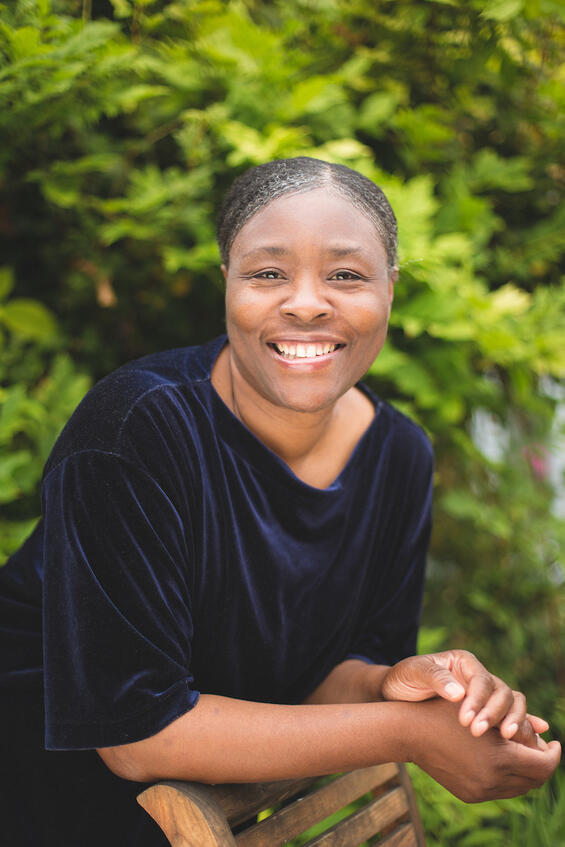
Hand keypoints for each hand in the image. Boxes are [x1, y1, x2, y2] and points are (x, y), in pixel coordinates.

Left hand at [381, 650, 548, 747]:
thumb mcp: (413, 672)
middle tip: (479, 731)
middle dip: (495, 713)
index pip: (482, 681)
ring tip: (506, 738)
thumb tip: (459, 694)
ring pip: (511, 703)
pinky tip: (535, 735)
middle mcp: (479, 677)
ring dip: (512, 720)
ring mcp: (486, 695)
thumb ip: (435, 679)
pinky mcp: (486, 713)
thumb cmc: (404, 679)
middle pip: (502, 692)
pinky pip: (509, 716)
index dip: (478, 701)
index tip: (466, 721)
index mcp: (464, 663)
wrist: (397, 695)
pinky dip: (524, 723)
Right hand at [407, 698, 560, 801]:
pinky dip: (507, 777)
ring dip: (525, 771)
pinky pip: (500, 791)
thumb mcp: (486, 711)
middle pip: (535, 779)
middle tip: (539, 746)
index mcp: (500, 758)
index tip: (553, 741)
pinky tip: (501, 759)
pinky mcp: (470, 795)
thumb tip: (544, 732)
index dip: (553, 753)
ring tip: (521, 751)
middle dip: (541, 762)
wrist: (411, 731)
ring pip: (519, 787)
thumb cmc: (449, 711)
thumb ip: (517, 724)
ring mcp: (480, 791)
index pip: (544, 765)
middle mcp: (493, 780)